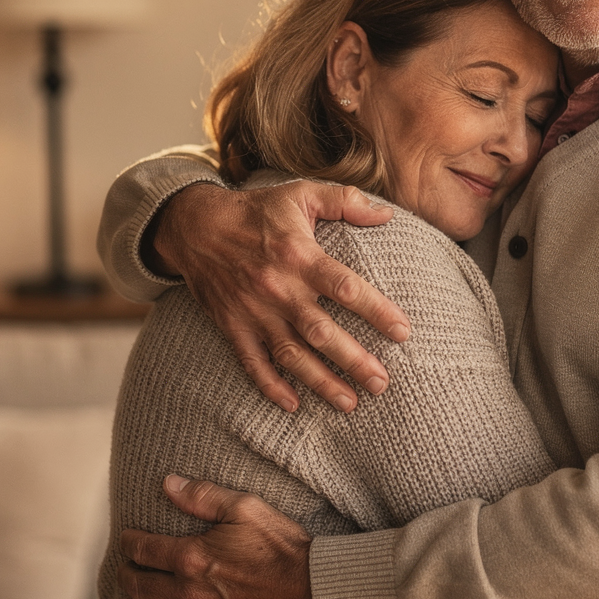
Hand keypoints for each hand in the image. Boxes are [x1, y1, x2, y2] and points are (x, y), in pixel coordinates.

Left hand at [118, 476, 319, 598]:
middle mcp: (188, 593)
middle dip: (126, 575)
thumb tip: (168, 484)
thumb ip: (203, 496)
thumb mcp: (246, 508)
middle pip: (138, 586)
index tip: (128, 540)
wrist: (315, 590)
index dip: (129, 543)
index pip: (142, 550)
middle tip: (127, 569)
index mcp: (192, 557)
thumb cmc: (283, 546)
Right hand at [149, 181, 410, 412]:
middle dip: (354, 361)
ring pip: (292, 355)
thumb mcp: (301, 193)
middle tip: (382, 383)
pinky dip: (270, 386)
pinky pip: (252, 363)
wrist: (195, 227)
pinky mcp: (233, 326)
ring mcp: (254, 312)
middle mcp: (279, 289)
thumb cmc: (256, 210)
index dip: (377, 311)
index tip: (403, 332)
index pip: (346, 288)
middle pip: (322, 332)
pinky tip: (293, 405)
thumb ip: (346, 201)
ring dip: (321, 383)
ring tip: (351, 403)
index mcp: (300, 256)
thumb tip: (387, 214)